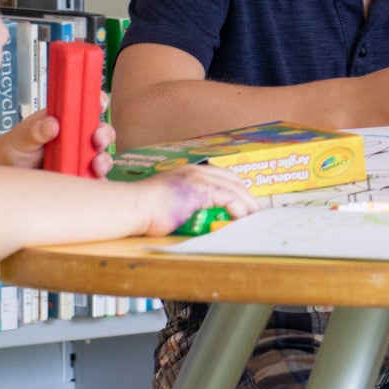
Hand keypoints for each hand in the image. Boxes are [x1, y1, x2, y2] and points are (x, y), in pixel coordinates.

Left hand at [0, 94, 115, 176]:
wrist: (7, 171)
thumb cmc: (15, 147)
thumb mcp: (22, 136)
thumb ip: (35, 130)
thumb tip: (52, 125)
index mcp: (67, 119)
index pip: (88, 107)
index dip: (98, 103)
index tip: (99, 105)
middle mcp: (77, 138)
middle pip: (102, 133)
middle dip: (104, 134)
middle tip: (96, 139)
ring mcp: (79, 158)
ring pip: (101, 157)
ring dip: (104, 160)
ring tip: (96, 165)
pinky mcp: (78, 177)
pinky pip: (93, 180)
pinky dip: (98, 182)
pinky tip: (94, 182)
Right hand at [138, 165, 258, 237]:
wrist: (134, 207)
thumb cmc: (144, 210)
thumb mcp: (170, 202)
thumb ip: (187, 204)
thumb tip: (199, 218)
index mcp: (189, 171)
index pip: (221, 176)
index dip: (236, 188)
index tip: (243, 201)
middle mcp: (196, 171)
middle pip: (232, 179)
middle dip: (247, 195)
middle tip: (255, 210)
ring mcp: (199, 178)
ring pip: (235, 188)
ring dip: (247, 204)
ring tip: (254, 217)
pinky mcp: (201, 190)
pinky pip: (229, 198)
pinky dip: (239, 209)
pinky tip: (243, 218)